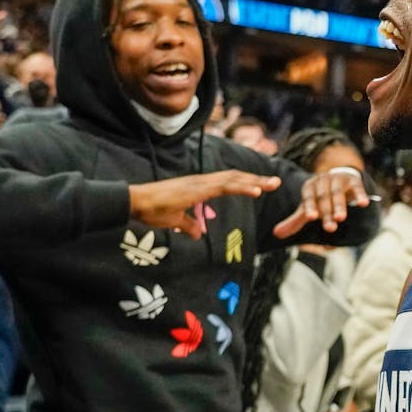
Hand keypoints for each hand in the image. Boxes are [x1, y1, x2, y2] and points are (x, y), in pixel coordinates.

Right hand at [129, 170, 280, 238]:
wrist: (134, 202)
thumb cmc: (151, 210)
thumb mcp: (175, 221)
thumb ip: (188, 226)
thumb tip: (198, 234)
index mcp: (199, 187)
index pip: (227, 182)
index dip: (245, 182)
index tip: (263, 185)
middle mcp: (202, 181)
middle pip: (234, 177)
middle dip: (257, 179)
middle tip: (277, 181)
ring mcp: (199, 183)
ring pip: (232, 179)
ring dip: (254, 181)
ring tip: (272, 184)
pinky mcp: (196, 189)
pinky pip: (223, 187)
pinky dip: (241, 187)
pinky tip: (256, 190)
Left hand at [273, 168, 369, 238]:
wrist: (339, 181)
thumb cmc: (321, 200)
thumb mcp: (309, 208)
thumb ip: (295, 222)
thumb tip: (276, 234)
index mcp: (309, 187)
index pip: (309, 198)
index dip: (310, 207)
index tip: (311, 218)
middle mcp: (322, 180)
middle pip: (324, 198)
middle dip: (327, 213)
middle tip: (330, 229)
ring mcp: (338, 179)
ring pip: (338, 193)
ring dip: (340, 206)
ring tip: (341, 219)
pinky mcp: (353, 180)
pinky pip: (357, 188)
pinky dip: (360, 195)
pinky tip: (364, 204)